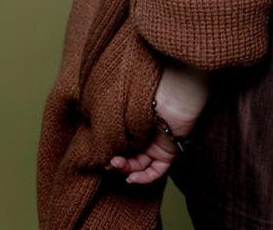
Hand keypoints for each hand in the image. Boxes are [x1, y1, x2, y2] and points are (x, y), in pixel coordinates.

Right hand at [104, 58, 211, 184]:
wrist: (172, 94)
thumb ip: (113, 125)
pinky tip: (131, 177)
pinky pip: (156, 171)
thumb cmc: (148, 96)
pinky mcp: (168, 154)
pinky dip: (143, 178)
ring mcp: (157, 145)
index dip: (113, 150)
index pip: (124, 142)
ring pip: (141, 165)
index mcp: (137, 123)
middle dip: (118, 162)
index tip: (101, 154)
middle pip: (131, 155)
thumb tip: (100, 141)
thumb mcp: (124, 110)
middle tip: (108, 162)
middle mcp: (147, 135)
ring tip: (116, 164)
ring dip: (127, 169)